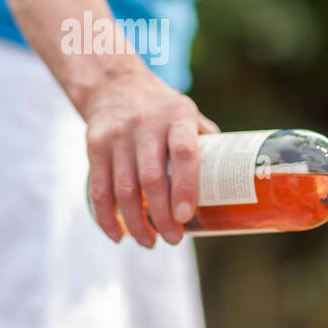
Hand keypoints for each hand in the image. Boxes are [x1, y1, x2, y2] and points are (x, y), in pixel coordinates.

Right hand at [84, 69, 218, 246]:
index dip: (186, 187)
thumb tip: (233, 183)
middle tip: (173, 239)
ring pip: (123, 189)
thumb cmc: (162, 109)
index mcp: (177, 117)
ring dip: (136, 223)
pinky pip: (98, 188)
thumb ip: (205, 143)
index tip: (186, 217)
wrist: (115, 85)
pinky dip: (107, 218)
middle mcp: (145, 124)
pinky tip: (118, 234)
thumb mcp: (187, 113)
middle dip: (161, 216)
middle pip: (152, 178)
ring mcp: (117, 135)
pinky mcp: (95, 144)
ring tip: (149, 242)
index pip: (184, 153)